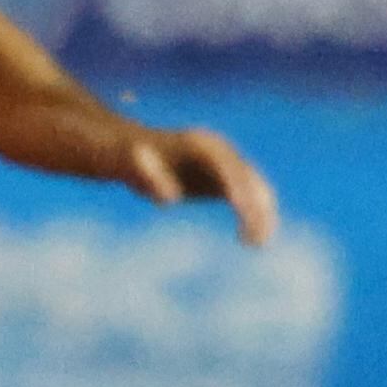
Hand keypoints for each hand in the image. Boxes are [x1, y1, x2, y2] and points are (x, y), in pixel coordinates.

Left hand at [120, 125, 277, 245]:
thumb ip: (146, 176)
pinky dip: (255, 216)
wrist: (132, 151)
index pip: (226, 165)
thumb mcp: (127, 165)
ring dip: (262, 213)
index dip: (238, 185)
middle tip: (256, 237)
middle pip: (246, 176)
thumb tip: (169, 199)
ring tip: (259, 243)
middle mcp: (220, 151)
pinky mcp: (225, 180)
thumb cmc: (125, 158)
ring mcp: (226, 164)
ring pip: (255, 187)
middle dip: (254, 204)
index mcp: (200, 143)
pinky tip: (254, 241)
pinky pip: (249, 197)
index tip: (242, 209)